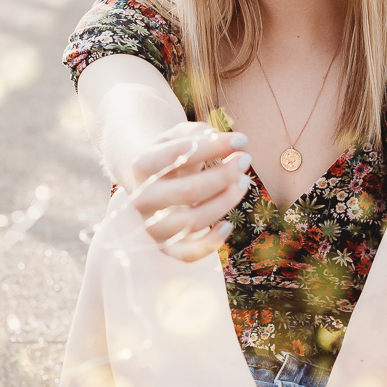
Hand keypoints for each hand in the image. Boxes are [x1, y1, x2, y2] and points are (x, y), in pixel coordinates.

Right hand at [126, 123, 251, 261]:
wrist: (149, 182)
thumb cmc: (171, 156)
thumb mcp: (177, 136)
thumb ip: (195, 132)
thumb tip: (218, 137)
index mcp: (142, 165)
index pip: (179, 154)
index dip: (214, 146)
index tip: (242, 140)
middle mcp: (143, 197)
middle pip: (189, 191)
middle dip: (223, 175)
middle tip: (245, 160)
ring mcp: (152, 224)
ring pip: (193, 221)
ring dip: (225, 202)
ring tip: (243, 181)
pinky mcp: (164, 246)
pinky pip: (188, 254)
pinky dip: (210, 243)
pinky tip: (228, 225)